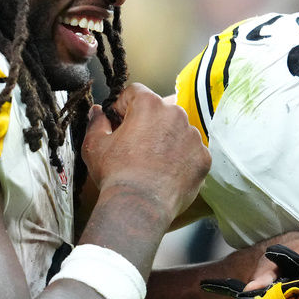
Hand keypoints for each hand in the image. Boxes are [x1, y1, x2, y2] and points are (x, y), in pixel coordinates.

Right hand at [82, 83, 210, 221]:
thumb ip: (96, 122)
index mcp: (149, 104)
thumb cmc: (115, 174)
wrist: (140, 206)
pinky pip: (191, 152)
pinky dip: (181, 159)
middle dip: (147, 123)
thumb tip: (98, 111)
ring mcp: (193, 136)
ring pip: (177, 131)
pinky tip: (166, 174)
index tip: (118, 123)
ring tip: (151, 164)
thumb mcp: (94, 145)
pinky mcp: (203, 157)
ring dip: (166, 140)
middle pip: (159, 111)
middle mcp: (176, 114)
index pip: (135, 92)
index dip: (123, 106)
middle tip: (134, 147)